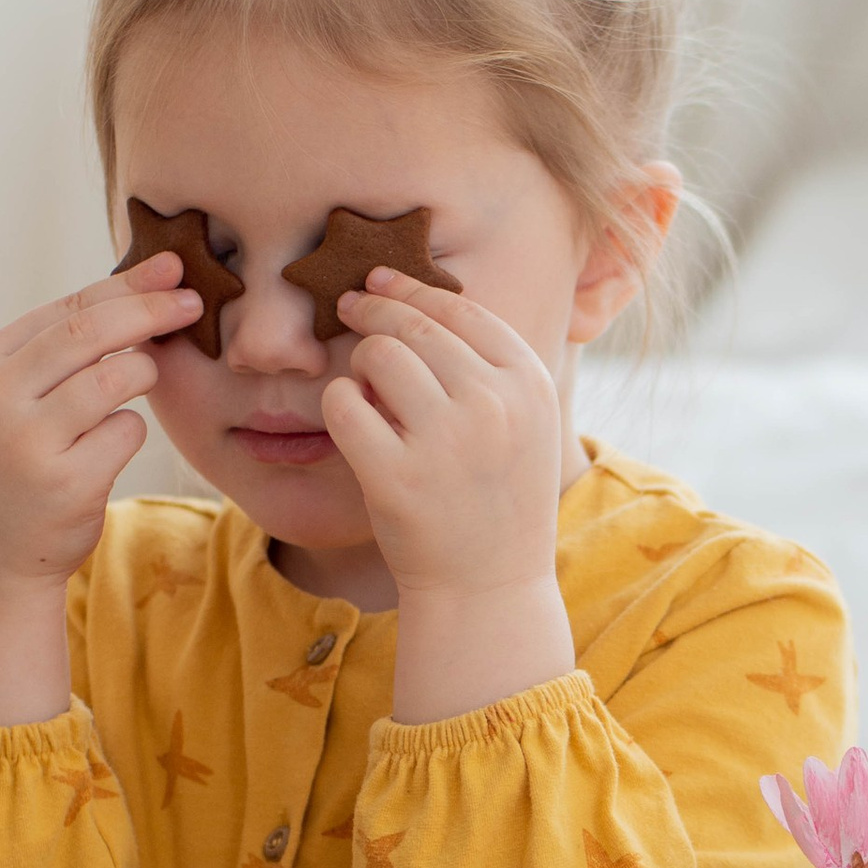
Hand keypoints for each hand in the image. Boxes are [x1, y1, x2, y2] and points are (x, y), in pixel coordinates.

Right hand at [0, 254, 196, 722]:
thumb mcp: (13, 403)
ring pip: (118, 376)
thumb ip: (58, 353)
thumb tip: (140, 287)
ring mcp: (28, 440)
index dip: (128, 283)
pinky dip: (128, 436)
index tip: (173, 268)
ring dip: (144, 377)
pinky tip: (101, 457)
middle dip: (152, 309)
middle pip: (94, 329)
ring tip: (134, 393)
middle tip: (195, 301)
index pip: (69, 306)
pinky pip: (128, 432)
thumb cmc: (17, 470)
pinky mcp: (65, 481)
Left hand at [323, 273, 578, 721]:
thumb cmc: (497, 498)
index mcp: (528, 385)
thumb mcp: (524, 425)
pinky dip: (339, 404)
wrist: (488, 588)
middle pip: (413, 327)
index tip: (381, 279)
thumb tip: (419, 295)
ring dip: (360, 364)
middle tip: (350, 307)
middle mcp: (492, 405)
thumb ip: (490, 366)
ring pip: (377, 356)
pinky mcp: (395, 477)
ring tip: (367, 390)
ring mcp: (443, 441)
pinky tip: (352, 420)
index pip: (462, 309)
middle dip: (374, 310)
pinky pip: (343, 404)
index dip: (413, 288)